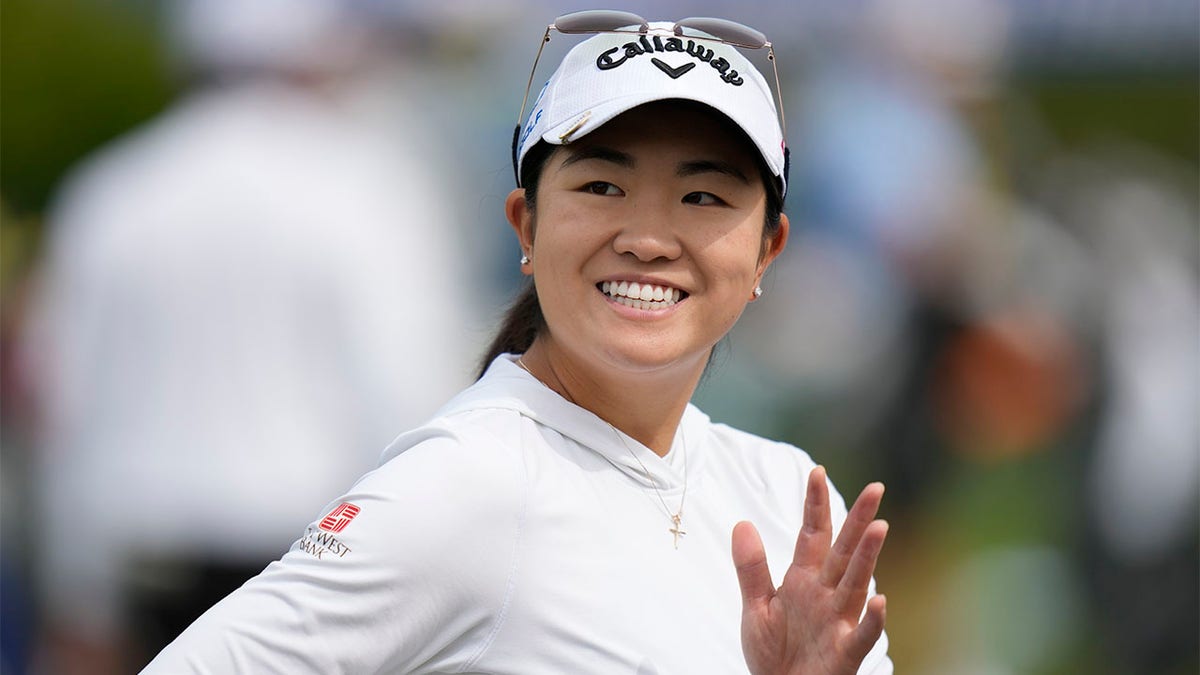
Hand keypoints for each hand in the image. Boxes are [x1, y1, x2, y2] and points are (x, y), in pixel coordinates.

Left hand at [732, 466, 887, 674]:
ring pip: (857, 583)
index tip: (816, 470)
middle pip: (844, 551)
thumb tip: (742, 523)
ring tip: (878, 527)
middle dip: (858, 520)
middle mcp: (826, 594)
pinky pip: (862, 634)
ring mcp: (838, 621)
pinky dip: (872, 619)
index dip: (814, 504)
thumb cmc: (771, 652)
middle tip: (876, 488)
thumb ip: (751, 567)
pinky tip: (880, 600)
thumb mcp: (755, 606)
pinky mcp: (845, 651)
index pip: (812, 534)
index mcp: (803, 579)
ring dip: (867, 557)